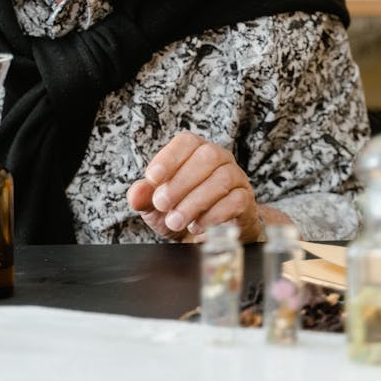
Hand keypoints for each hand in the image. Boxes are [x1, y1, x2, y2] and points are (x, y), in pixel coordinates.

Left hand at [126, 131, 264, 242]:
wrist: (208, 238)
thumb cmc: (181, 211)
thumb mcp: (155, 206)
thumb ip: (144, 197)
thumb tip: (135, 194)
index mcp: (194, 151)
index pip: (186, 142)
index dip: (169, 157)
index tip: (152, 178)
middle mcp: (219, 158)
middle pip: (206, 157)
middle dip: (180, 182)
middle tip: (161, 204)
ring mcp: (236, 177)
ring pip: (222, 179)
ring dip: (195, 201)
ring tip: (175, 220)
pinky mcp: (246, 200)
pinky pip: (235, 201)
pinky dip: (213, 215)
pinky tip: (197, 226)